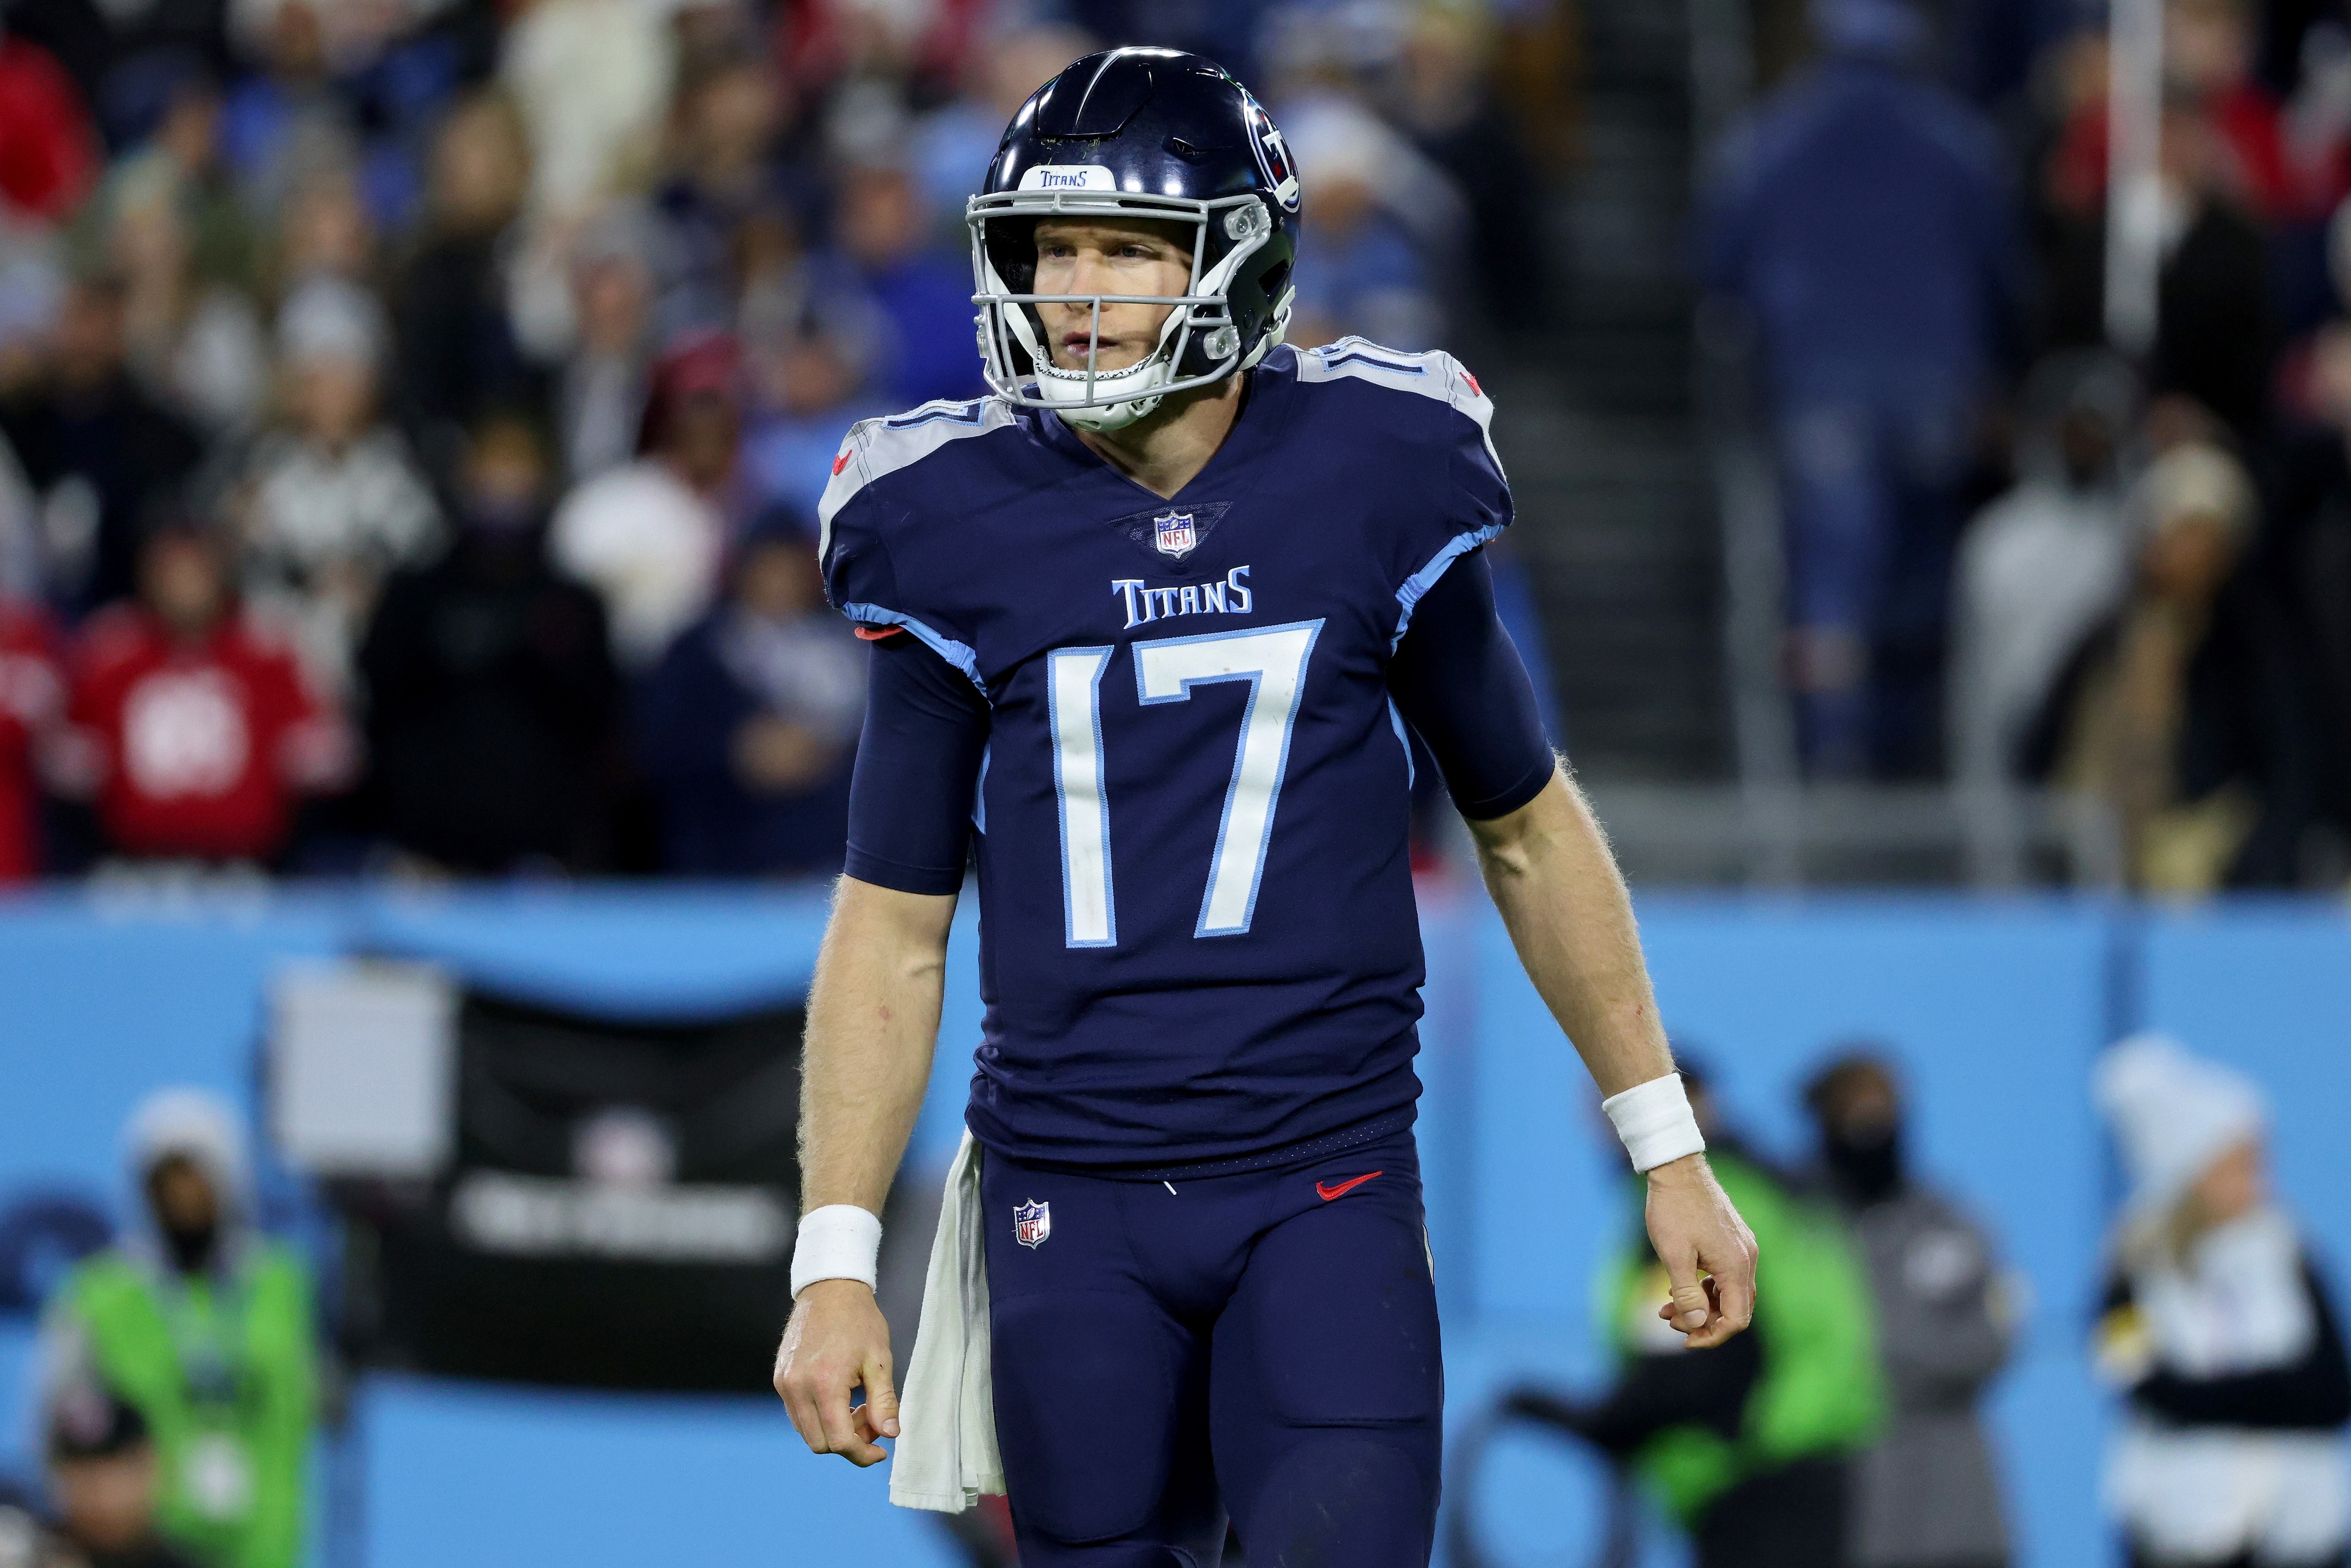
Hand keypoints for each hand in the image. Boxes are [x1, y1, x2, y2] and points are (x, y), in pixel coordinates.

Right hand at [773, 1279, 898, 1465]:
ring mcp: (784, 1384)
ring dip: (833, 1431)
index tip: (881, 1451)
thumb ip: (884, 1401)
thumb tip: (891, 1434)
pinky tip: (839, 1398)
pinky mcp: (780, 1379)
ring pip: (807, 1432)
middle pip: (820, 1443)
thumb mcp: (879, 1360)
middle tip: (871, 1420)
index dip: (862, 1454)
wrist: (829, 1289)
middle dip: (849, 1443)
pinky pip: (798, 1415)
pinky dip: (819, 1418)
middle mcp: (797, 1387)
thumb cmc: (860, 1321)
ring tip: (857, 1406)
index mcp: (824, 1383)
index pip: (840, 1441)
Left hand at [1643, 1153, 1756, 1348]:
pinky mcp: (1733, 1238)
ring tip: (1666, 1306)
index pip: (1737, 1319)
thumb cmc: (1673, 1209)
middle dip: (1704, 1321)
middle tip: (1669, 1319)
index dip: (1712, 1335)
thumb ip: (1687, 1293)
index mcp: (1736, 1266)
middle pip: (1736, 1308)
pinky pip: (1726, 1274)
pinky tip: (1679, 1285)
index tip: (1684, 1338)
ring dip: (1702, 1304)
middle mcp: (1746, 1258)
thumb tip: (1696, 1324)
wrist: (1677, 1168)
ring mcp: (1742, 1247)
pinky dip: (1705, 1286)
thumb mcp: (1674, 1255)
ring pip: (1729, 1291)